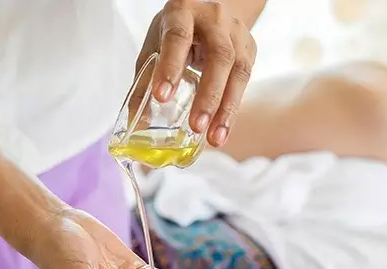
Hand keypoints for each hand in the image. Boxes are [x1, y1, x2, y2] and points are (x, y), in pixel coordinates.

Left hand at [137, 0, 256, 147]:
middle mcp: (214, 19)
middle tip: (197, 126)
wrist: (209, 13)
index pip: (178, 37)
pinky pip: (245, 82)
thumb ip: (145, 79)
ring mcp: (237, 33)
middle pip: (219, 56)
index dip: (171, 66)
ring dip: (226, 109)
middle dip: (208, 95)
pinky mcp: (249, 49)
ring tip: (214, 138)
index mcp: (183, 12)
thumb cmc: (177, 31)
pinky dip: (232, 109)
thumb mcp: (156, 45)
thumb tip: (137, 120)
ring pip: (238, 71)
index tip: (162, 96)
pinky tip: (222, 130)